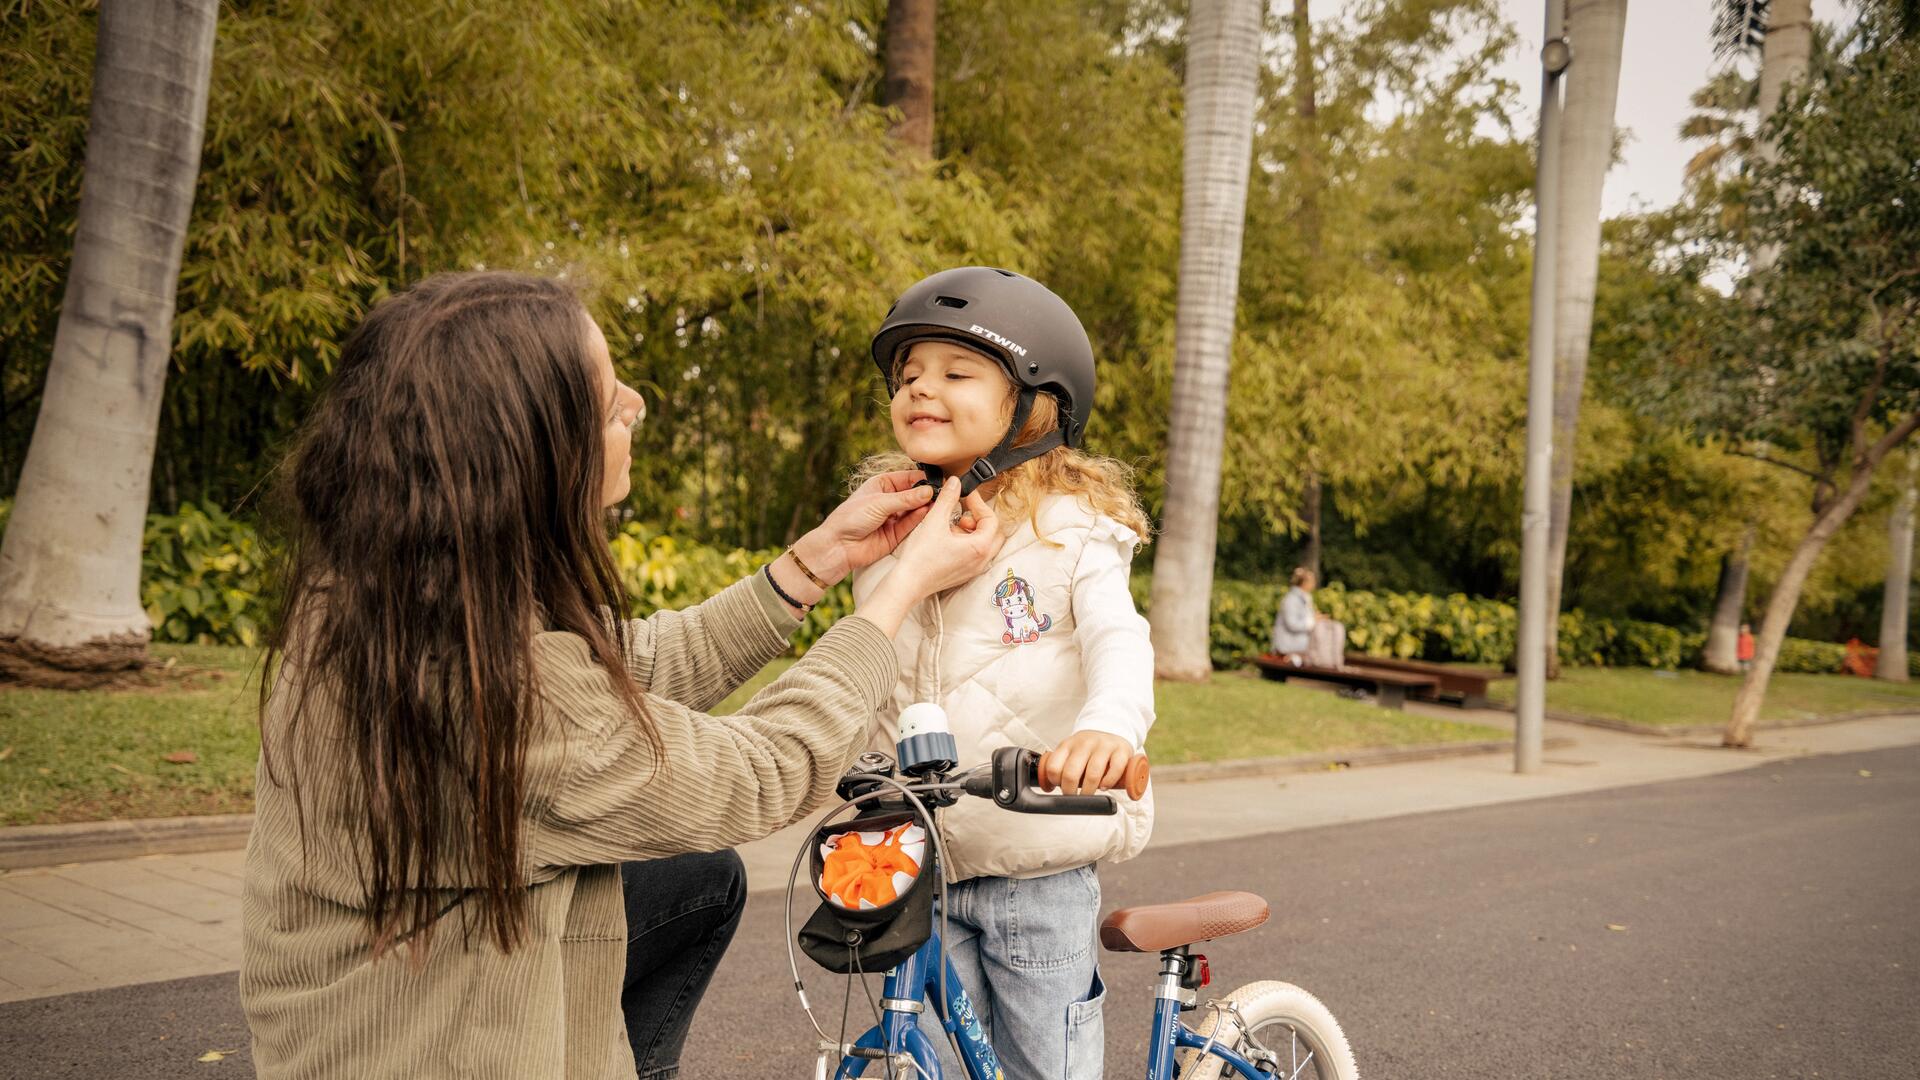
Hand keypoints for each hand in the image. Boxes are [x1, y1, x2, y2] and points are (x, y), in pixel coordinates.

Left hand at [791, 470, 936, 583]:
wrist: (839, 546)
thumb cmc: (850, 518)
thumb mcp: (879, 503)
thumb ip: (905, 499)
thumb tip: (929, 491)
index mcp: (882, 485)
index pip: (908, 478)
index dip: (922, 479)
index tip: (937, 481)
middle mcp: (889, 500)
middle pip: (914, 494)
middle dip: (927, 494)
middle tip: (942, 493)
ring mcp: (893, 518)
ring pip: (915, 510)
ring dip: (926, 507)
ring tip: (938, 503)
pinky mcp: (896, 535)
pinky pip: (912, 525)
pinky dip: (920, 519)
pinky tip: (927, 512)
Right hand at [855, 479, 1002, 635]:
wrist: (908, 583)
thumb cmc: (921, 557)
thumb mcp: (935, 521)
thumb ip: (948, 498)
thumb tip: (955, 482)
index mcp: (980, 548)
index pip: (991, 519)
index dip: (978, 504)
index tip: (965, 496)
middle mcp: (982, 561)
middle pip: (993, 532)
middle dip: (979, 518)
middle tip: (962, 511)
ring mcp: (974, 570)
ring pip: (984, 543)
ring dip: (972, 530)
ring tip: (951, 525)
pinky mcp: (964, 574)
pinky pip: (975, 554)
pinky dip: (966, 542)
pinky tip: (946, 538)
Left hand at [1040, 731, 1135, 796]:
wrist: (1112, 729)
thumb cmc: (1089, 747)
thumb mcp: (1071, 751)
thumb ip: (1060, 766)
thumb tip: (1047, 787)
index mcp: (1068, 745)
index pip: (1054, 766)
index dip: (1055, 782)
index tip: (1060, 787)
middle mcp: (1084, 743)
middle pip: (1071, 773)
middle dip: (1070, 791)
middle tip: (1073, 797)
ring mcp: (1103, 746)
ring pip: (1092, 774)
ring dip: (1088, 791)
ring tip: (1088, 795)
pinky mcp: (1121, 750)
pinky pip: (1114, 769)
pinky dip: (1108, 782)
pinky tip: (1104, 786)